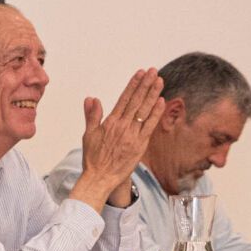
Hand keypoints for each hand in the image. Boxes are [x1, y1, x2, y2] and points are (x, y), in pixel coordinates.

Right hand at [69, 68, 163, 211]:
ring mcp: (132, 135)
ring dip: (153, 94)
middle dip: (145, 84)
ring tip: (159, 81)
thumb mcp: (88, 135)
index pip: (124, 98)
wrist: (99, 179)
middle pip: (136, 101)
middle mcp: (122, 126)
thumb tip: (91, 98)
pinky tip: (161, 101)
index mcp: (110, 122)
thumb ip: (92, 115)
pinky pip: (149, 126)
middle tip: (153, 71)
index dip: (133, 85)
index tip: (140, 73)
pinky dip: (155, 113)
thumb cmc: (93, 159)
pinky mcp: (140, 145)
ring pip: (144, 110)